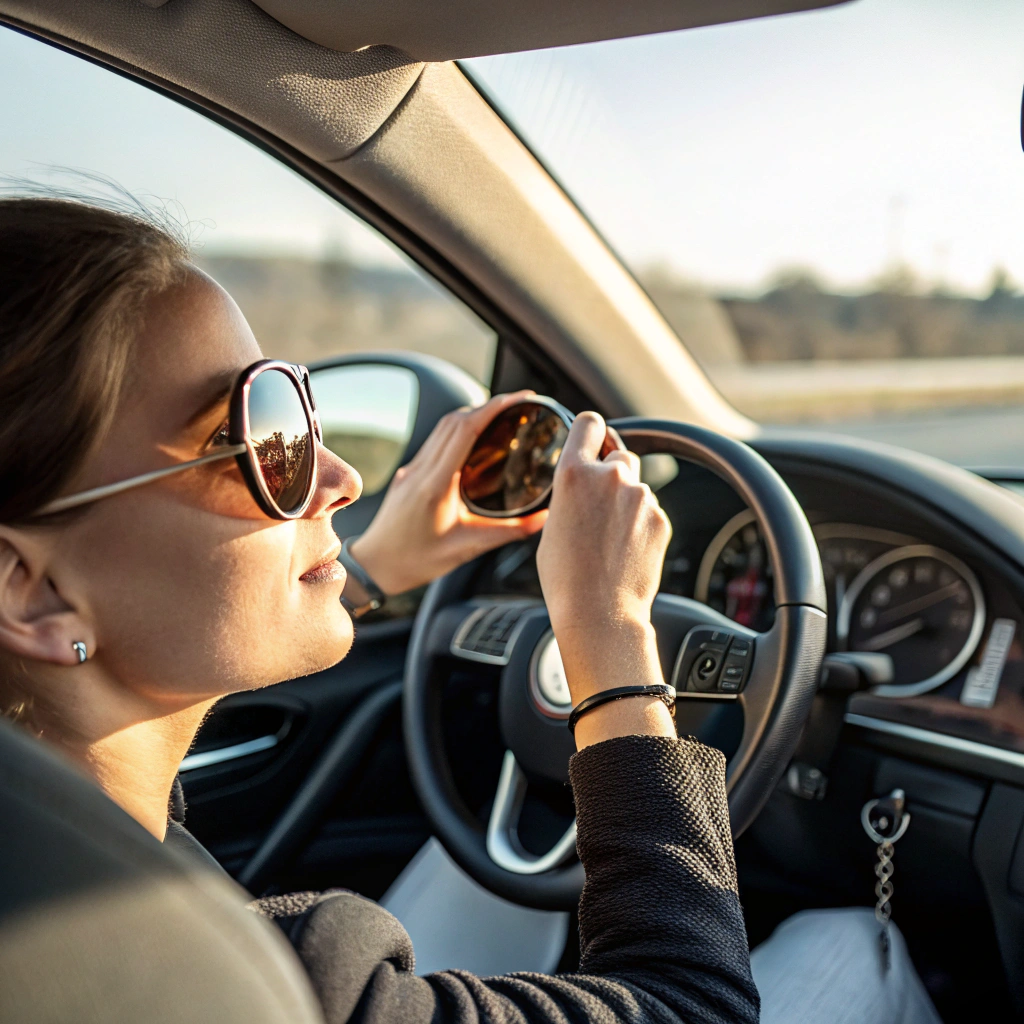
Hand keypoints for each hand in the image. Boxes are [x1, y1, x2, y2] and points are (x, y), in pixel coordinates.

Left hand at [349, 392, 546, 595]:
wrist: (375, 567)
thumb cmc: (416, 562)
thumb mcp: (468, 548)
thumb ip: (508, 531)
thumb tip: (544, 518)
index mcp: (435, 484)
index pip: (466, 430)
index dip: (495, 408)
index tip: (521, 399)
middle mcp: (421, 470)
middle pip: (456, 420)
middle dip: (490, 405)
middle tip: (521, 403)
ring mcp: (412, 469)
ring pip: (444, 426)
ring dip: (474, 414)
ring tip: (504, 414)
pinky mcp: (410, 473)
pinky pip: (436, 440)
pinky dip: (460, 430)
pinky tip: (477, 438)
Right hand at [536, 412, 674, 748]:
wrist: (599, 613)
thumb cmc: (566, 577)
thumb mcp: (551, 524)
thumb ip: (571, 494)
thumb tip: (583, 487)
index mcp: (574, 474)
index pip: (589, 423)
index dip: (590, 431)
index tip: (593, 439)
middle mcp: (610, 477)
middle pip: (617, 454)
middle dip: (610, 473)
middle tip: (599, 504)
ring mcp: (640, 497)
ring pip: (635, 486)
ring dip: (625, 503)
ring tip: (608, 539)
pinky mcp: (661, 518)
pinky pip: (649, 511)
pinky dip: (640, 525)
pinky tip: (624, 551)